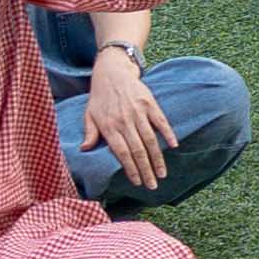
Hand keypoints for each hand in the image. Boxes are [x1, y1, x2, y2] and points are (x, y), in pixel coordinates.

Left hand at [80, 52, 177, 191]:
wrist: (112, 71)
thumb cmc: (99, 97)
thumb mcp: (89, 115)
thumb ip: (89, 134)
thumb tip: (84, 150)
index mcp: (109, 127)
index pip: (122, 153)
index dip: (131, 169)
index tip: (137, 182)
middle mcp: (125, 121)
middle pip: (138, 150)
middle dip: (146, 170)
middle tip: (153, 186)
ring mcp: (138, 112)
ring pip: (150, 139)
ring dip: (157, 158)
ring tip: (162, 174)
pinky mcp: (149, 103)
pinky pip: (161, 121)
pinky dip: (168, 133)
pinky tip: (174, 146)